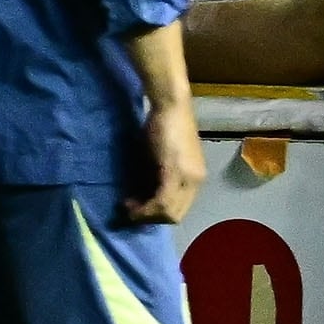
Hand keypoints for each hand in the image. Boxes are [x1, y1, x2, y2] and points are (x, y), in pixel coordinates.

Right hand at [122, 100, 207, 224]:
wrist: (170, 105)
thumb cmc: (164, 126)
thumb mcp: (161, 159)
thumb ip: (157, 179)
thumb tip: (143, 198)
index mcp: (195, 178)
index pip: (178, 210)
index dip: (155, 215)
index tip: (136, 209)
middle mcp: (196, 181)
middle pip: (174, 216)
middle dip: (149, 218)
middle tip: (129, 209)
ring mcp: (189, 178)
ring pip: (168, 212)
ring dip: (145, 215)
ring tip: (127, 205)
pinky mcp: (176, 172)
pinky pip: (162, 201)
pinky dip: (144, 207)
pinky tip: (129, 201)